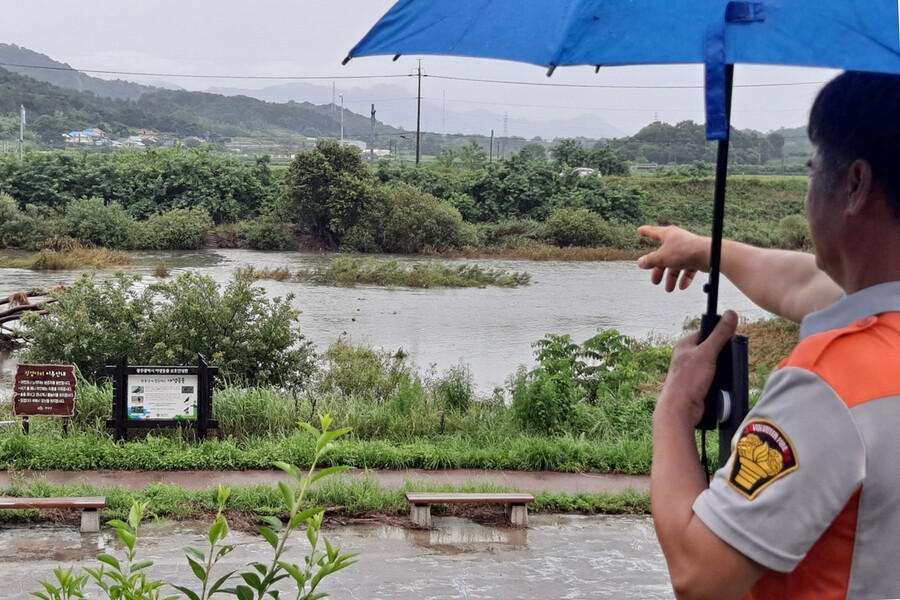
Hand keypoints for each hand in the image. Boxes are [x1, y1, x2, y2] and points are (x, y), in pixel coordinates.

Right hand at [637, 225, 709, 291]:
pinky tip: (682, 286)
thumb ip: (650, 261)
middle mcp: (677, 241)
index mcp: (668, 235)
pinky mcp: (696, 258)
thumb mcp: (662, 257)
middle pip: (663, 256)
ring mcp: (687, 250)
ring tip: (669, 288)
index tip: (640, 230)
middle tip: (655, 281)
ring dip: (671, 277)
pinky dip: (684, 278)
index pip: (653, 232)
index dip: (646, 231)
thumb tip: (640, 262)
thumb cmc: (685, 251)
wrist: (708, 255)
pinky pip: (687, 269)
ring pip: (675, 265)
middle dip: (659, 270)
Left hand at [655, 310, 737, 427]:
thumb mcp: (707, 353)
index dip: (721, 335)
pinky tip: (724, 384)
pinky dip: (721, 381)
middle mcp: (688, 357)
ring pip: (716, 366)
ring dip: (723, 370)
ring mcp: (693, 371)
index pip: (707, 332)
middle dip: (724, 356)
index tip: (733, 339)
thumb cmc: (688, 380)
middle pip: (714, 350)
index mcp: (686, 345)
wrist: (681, 409)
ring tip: (727, 374)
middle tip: (732, 360)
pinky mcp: (698, 385)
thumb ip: (720, 334)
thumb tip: (731, 313)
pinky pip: (715, 379)